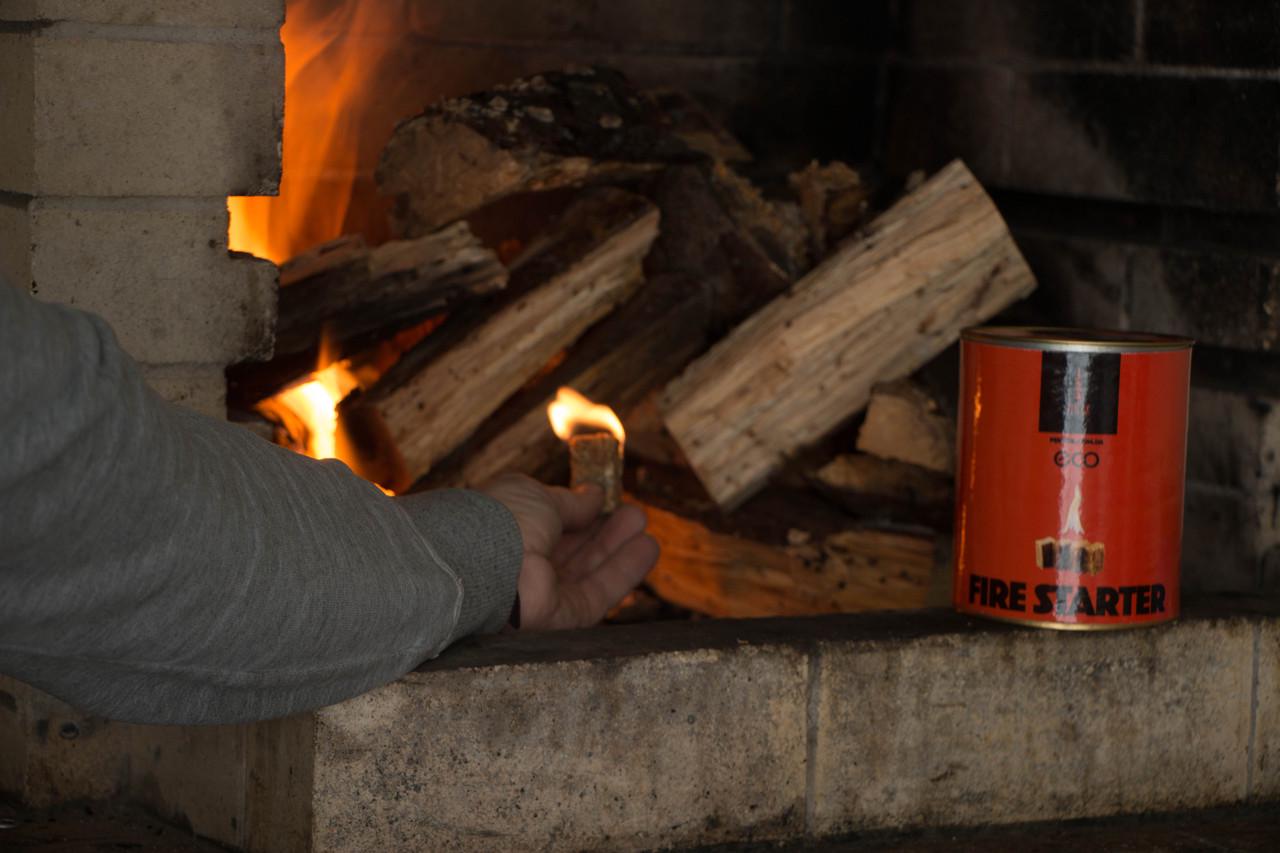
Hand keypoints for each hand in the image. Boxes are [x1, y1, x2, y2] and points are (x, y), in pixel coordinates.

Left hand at [480, 473, 658, 630]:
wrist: (482, 565)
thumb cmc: (502, 521)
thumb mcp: (539, 497)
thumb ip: (571, 502)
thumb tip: (595, 495)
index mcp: (509, 533)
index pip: (550, 525)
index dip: (580, 513)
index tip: (606, 500)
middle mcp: (524, 566)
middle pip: (572, 551)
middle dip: (604, 531)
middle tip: (633, 512)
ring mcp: (543, 594)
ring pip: (589, 572)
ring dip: (618, 549)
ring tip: (644, 527)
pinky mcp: (563, 618)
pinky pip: (599, 593)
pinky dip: (624, 571)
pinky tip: (647, 547)